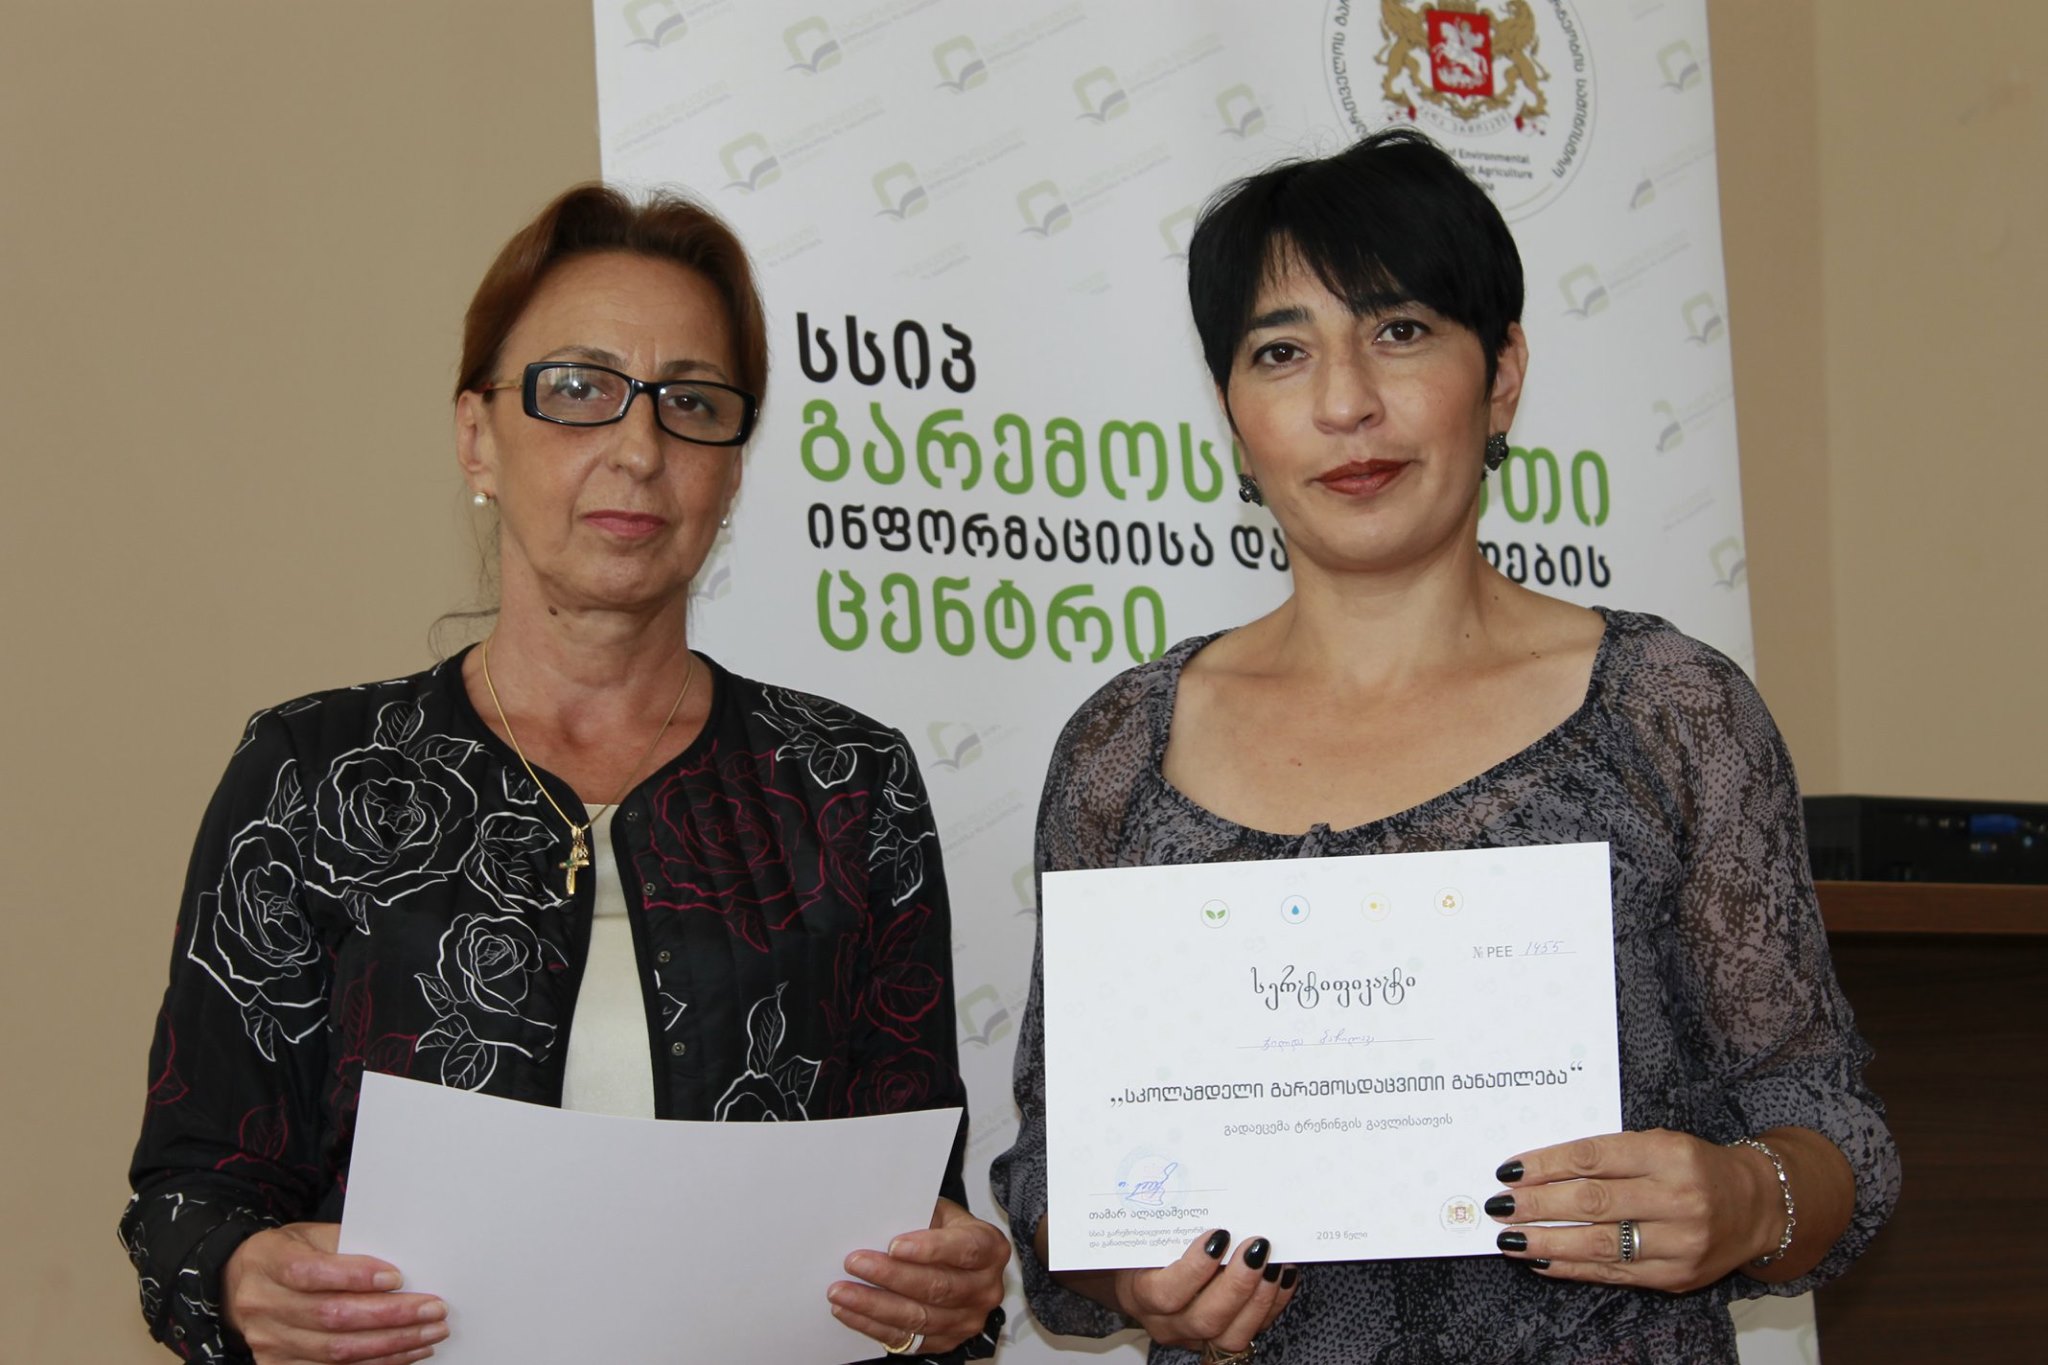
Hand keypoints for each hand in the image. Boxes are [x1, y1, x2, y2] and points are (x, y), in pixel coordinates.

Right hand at [222, 1222, 446, 1363]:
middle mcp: (262, 1305)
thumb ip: (349, 1247)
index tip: (397, 1277)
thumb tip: (402, 1266)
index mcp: (268, 1262)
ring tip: (429, 1334)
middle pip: (330, 1317)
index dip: (355, 1276)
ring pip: (335, 1352)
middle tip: (434, 1310)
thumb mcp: (312, 1235)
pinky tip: (405, 1353)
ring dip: (391, 1345)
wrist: (244, 1283)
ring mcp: (268, 1342)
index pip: (310, 1272)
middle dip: (390, 1316)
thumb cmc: (291, 1253)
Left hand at [829, 1197, 1009, 1353]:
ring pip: (918, 1317)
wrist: (959, 1262)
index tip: (894, 1245)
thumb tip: (879, 1218)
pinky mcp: (945, 1341)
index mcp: (991, 1249)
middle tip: (855, 1263)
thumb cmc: (948, 1232)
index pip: (965, 1249)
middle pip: (938, 1287)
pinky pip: (905, 1338)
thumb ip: (919, 1215)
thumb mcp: (942, 1213)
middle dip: (891, 1276)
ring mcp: (967, 1319)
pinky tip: (849, 1311)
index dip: (929, 1249)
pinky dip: (872, 1325)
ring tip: (842, 1291)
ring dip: (874, 1305)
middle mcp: (985, 1288)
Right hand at [1109, 1229, 1298, 1355]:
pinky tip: (1282, 1275)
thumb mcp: (1145, 1236)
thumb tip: (1206, 1186)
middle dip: (1237, 1284)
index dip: (1194, 1269)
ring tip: (1275, 1263)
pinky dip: (1272, 1303)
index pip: (1165, 1294)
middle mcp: (1167, 1323)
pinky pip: (1252, 1331)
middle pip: (1205, 1319)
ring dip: (1259, 1298)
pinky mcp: (1221, 1340)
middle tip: (1257, 1248)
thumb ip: (1168, 1223)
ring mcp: (1196, 1337)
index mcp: (1141, 1296)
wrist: (1143, 1279)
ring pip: (1231, 1335)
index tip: (1218, 1236)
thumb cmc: (1145, 1250)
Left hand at [1488, 1129, 1781, 1290]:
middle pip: (1592, 1202)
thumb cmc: (1695, 1167)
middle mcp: (1677, 1198)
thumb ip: (1607, 1154)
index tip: (1509, 1170)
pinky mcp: (1676, 1276)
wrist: (1757, 1206)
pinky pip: (1613, 1273)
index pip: (1593, 1157)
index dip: (1546, 1164)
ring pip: (1599, 1244)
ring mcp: (1679, 1242)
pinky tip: (1541, 1260)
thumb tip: (1538, 1169)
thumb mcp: (1658, 1143)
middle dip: (1537, 1205)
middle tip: (1499, 1206)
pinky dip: (1571, 1267)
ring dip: (1546, 1242)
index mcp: (1668, 1154)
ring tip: (1510, 1238)